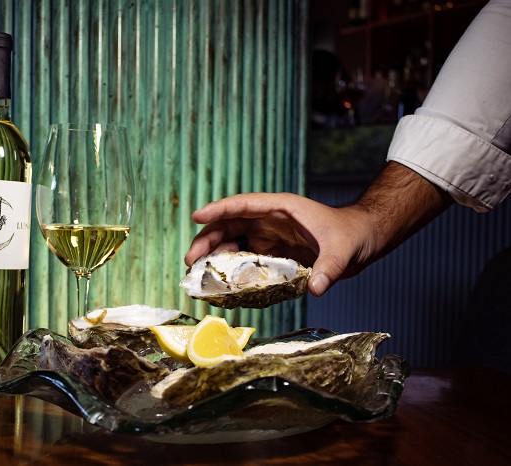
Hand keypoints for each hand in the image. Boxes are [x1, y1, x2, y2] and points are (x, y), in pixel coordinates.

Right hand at [184, 192, 373, 296]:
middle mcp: (269, 220)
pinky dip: (229, 269)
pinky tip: (218, 283)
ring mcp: (268, 236)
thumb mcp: (343, 250)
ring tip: (197, 273)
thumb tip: (316, 288)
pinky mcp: (270, 253)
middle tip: (191, 260)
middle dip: (208, 240)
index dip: (219, 210)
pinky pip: (243, 259)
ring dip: (213, 255)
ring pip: (232, 242)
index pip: (243, 205)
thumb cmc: (352, 234)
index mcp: (281, 208)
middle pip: (229, 225)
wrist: (362, 239)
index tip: (197, 216)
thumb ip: (330, 268)